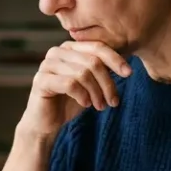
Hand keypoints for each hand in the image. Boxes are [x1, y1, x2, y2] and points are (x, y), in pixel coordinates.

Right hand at [16, 41, 131, 139]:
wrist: (47, 122)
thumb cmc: (70, 101)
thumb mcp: (91, 84)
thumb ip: (102, 71)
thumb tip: (126, 66)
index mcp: (70, 48)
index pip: (97, 47)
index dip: (115, 59)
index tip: (129, 73)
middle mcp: (57, 52)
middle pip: (92, 61)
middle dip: (107, 83)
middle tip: (113, 102)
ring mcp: (47, 65)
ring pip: (82, 73)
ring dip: (96, 93)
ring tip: (100, 106)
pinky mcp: (41, 80)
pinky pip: (70, 84)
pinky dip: (83, 96)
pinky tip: (85, 104)